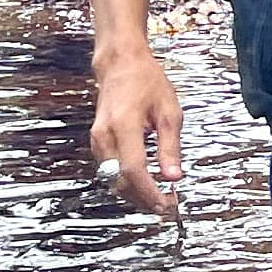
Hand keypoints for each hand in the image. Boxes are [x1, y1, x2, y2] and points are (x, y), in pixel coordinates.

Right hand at [90, 43, 186, 214]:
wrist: (120, 64)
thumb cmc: (146, 81)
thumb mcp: (169, 112)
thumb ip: (170, 147)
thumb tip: (174, 177)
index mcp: (124, 125)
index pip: (134, 170)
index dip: (150, 193)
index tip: (166, 204)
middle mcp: (105, 135)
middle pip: (120, 181)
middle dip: (143, 199)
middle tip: (166, 207)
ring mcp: (97, 139)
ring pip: (112, 180)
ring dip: (133, 194)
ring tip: (158, 199)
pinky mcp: (97, 142)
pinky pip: (108, 170)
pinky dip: (125, 182)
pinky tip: (143, 184)